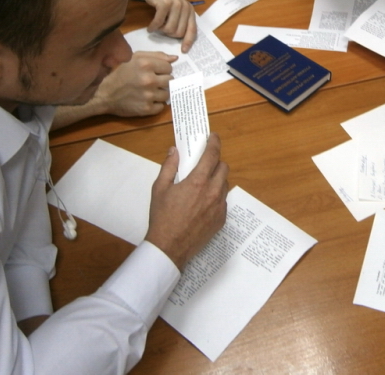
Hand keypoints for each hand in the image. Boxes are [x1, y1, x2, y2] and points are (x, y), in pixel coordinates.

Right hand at [92, 51, 174, 116]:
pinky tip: (145, 100)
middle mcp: (149, 80)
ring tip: (148, 91)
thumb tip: (175, 59)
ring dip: (159, 93)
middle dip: (162, 80)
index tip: (154, 72)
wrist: (103, 94)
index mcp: (146, 64)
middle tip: (151, 82)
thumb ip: (156, 56)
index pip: (169, 67)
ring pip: (166, 94)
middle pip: (170, 80)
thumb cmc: (118, 74)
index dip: (162, 69)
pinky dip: (155, 104)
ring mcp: (149, 95)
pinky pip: (160, 107)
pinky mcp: (147, 109)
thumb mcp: (134, 58)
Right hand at [130, 0, 196, 51]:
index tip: (184, 51)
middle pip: (179, 33)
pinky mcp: (165, 4)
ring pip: (169, 30)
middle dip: (168, 34)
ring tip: (156, 25)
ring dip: (160, 30)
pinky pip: (159, 23)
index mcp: (189, 10)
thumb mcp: (175, 7)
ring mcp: (175, 5)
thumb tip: (181, 38)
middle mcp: (185, 7)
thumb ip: (180, 19)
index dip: (188, 42)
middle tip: (161, 28)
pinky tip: (150, 26)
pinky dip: (153, 27)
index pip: (192, 30)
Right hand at [145, 133, 228, 267]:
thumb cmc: (162, 217)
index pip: (212, 155)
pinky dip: (216, 196)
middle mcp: (213, 192)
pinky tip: (204, 201)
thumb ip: (169, 167)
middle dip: (216, 161)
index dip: (215, 143)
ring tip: (203, 183)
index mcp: (198, 182)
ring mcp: (219, 206)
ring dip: (217, 179)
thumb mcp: (159, 188)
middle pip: (223, 167)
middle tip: (205, 163)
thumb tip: (174, 151)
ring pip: (225, 184)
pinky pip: (223, 201)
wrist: (170, 247)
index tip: (214, 137)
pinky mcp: (221, 219)